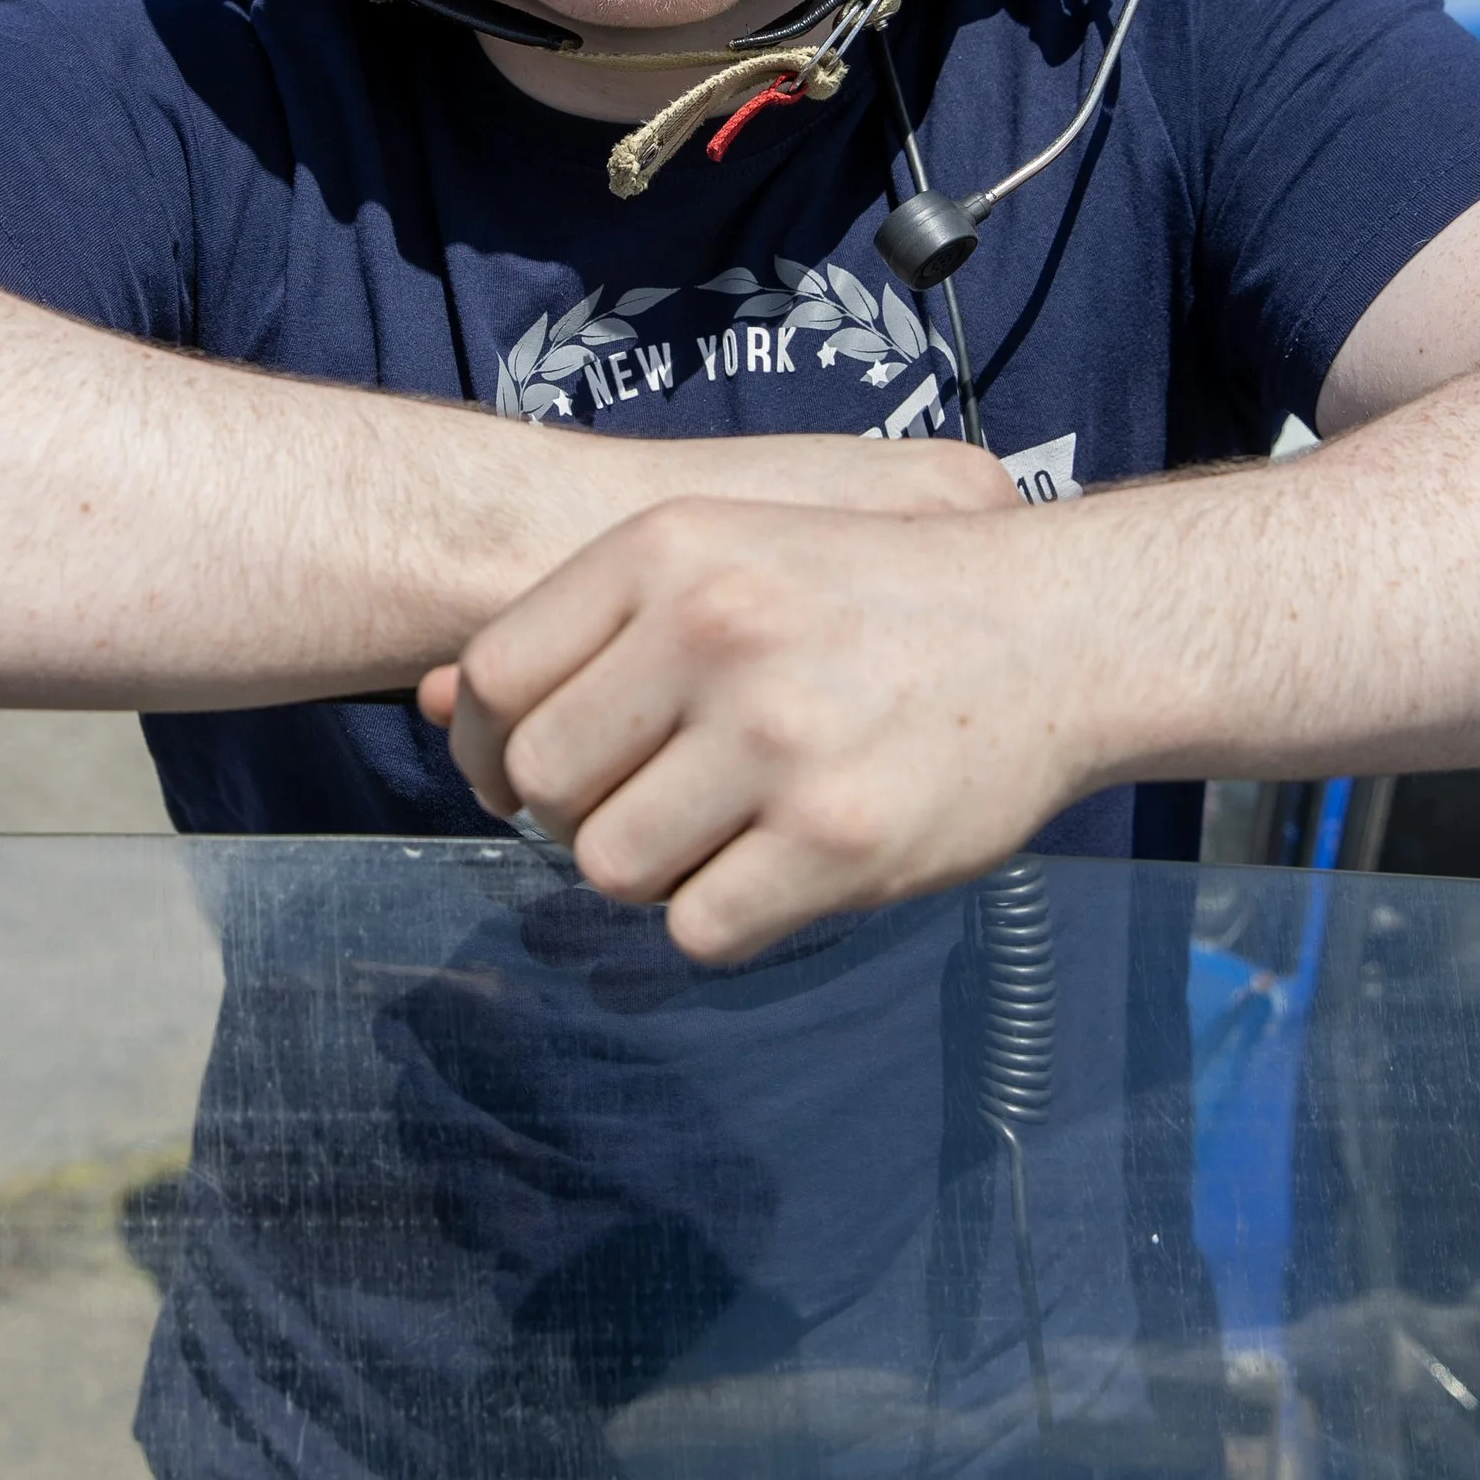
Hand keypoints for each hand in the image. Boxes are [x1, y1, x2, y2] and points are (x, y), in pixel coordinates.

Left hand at [419, 494, 1094, 964]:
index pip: (491, 678)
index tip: (529, 771)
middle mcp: (713, 632)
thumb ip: (584, 625)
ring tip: (725, 829)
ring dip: (654, 869)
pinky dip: (725, 917)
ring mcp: (776, 737)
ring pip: (607, 865)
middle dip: (581, 809)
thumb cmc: (870, 599)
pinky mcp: (838, 838)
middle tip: (657, 798)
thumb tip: (425, 706)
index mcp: (670, 550)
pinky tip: (778, 867)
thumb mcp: (725, 555)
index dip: (487, 746)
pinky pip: (698, 929)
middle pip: (541, 783)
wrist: (1053, 629)